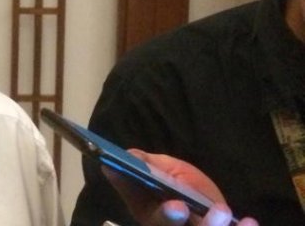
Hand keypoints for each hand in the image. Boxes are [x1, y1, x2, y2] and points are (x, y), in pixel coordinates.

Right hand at [103, 149, 258, 225]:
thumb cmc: (179, 184)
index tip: (174, 204)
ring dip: (211, 225)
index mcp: (150, 214)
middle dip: (173, 219)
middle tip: (181, 207)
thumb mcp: (163, 169)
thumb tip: (125, 155)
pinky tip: (249, 221)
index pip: (152, 216)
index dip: (161, 213)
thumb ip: (147, 164)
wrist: (207, 203)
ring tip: (221, 210)